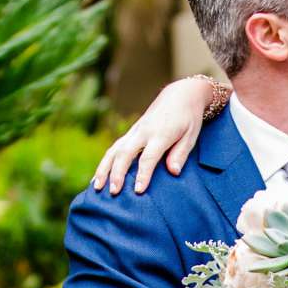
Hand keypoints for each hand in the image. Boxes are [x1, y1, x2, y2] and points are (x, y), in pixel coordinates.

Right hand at [92, 78, 219, 195]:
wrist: (180, 95)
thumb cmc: (189, 118)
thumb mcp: (191, 135)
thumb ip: (180, 153)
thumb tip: (173, 172)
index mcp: (161, 134)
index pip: (148, 157)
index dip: (143, 174)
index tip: (138, 191)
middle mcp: (144, 131)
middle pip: (125, 153)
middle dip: (117, 173)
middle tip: (113, 192)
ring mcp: (135, 131)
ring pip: (114, 149)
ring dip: (104, 168)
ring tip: (96, 187)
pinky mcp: (131, 132)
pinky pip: (114, 148)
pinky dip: (105, 162)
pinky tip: (98, 177)